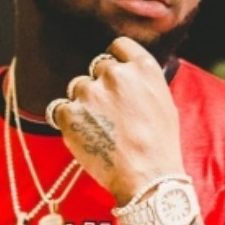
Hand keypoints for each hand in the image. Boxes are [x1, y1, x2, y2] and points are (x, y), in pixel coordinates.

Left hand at [51, 37, 184, 204]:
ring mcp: (90, 92)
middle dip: (101, 86)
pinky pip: (61, 108)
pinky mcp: (70, 113)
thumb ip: (142, 80)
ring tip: (100, 129)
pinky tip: (86, 137)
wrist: (147, 178)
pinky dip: (69, 121)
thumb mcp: (163, 101)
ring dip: (84, 103)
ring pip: (78, 88)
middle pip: (97, 68)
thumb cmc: (160, 144)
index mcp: (142, 67)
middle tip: (111, 113)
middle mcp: (115, 74)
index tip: (115, 77)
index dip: (115, 61)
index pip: (118, 46)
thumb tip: (127, 72)